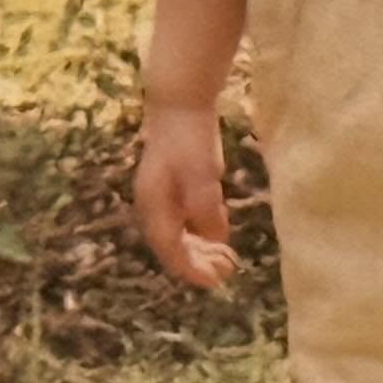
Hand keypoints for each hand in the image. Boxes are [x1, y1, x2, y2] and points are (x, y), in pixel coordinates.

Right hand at [133, 103, 242, 289]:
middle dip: (199, 261)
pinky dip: (201, 228)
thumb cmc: (189, 138)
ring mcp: (161, 193)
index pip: (172, 251)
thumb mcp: (202, 177)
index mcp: (155, 207)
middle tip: (228, 271)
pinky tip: (218, 231)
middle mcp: (153, 205)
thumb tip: (216, 240)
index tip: (217, 283)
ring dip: (201, 247)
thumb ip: (207, 211)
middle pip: (174, 245)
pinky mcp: (172, 181)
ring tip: (226, 257)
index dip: (193, 270)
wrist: (180, 99)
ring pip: (179, 232)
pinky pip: (184, 216)